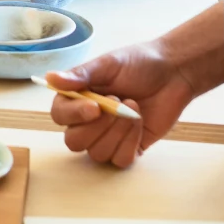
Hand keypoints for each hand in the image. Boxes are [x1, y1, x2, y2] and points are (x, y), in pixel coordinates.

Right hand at [48, 41, 196, 167]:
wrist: (173, 73)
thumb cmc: (138, 63)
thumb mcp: (108, 64)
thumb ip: (80, 75)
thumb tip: (50, 78)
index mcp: (77, 98)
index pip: (59, 116)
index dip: (74, 115)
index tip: (95, 106)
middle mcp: (88, 121)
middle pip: (74, 142)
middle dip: (97, 127)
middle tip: (118, 104)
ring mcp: (108, 137)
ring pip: (98, 153)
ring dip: (117, 132)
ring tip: (133, 107)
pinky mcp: (129, 148)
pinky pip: (120, 160)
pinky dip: (130, 142)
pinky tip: (139, 122)